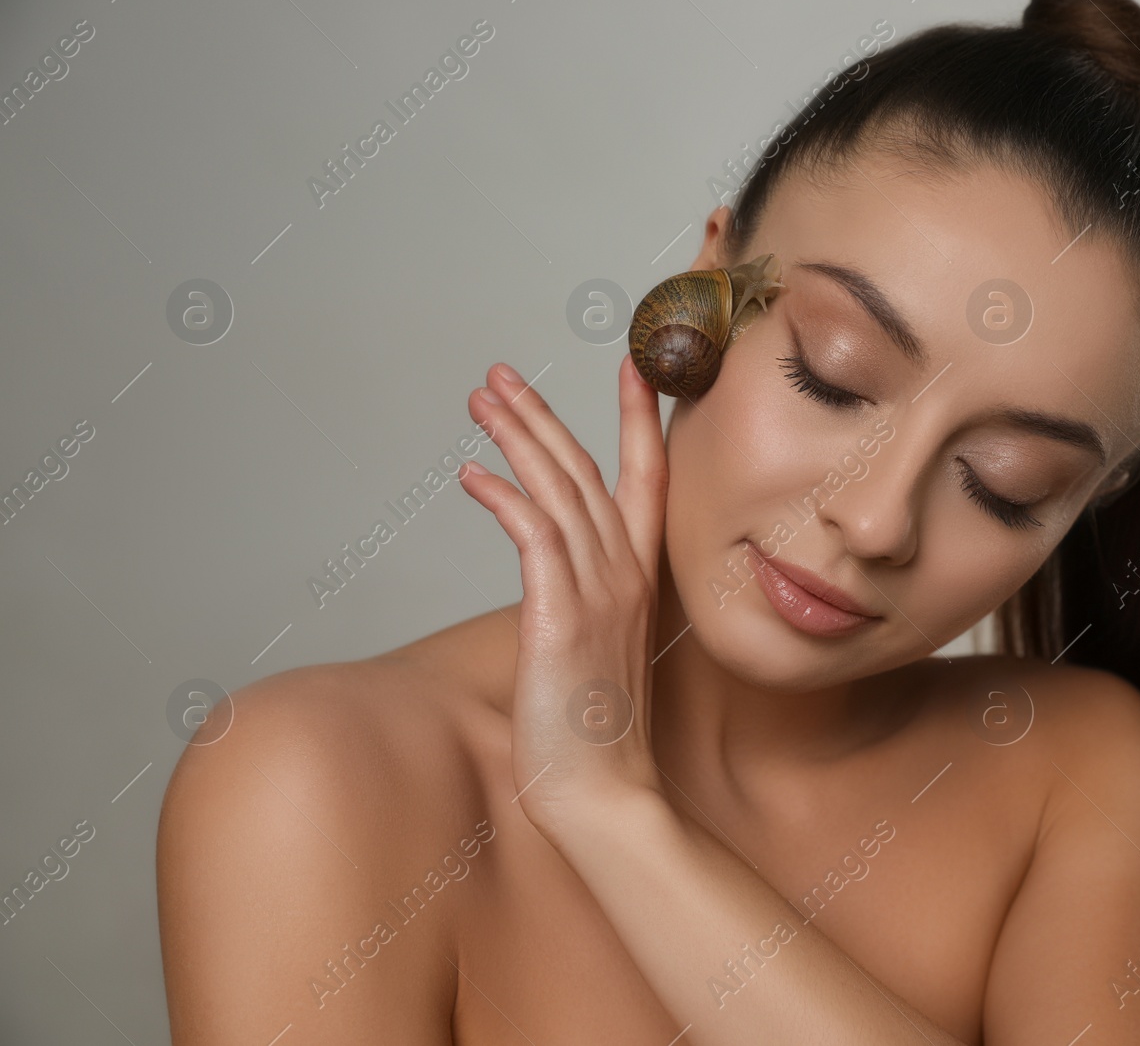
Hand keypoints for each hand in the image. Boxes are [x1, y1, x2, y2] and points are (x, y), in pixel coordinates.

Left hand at [458, 357, 669, 840]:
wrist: (605, 792)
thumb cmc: (594, 733)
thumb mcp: (599, 651)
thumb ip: (586, 604)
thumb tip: (555, 584)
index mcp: (640, 578)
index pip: (647, 479)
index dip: (639, 420)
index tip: (631, 367)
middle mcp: (626, 575)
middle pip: (586, 471)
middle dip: (543, 415)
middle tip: (502, 374)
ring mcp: (598, 594)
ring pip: (559, 491)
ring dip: (517, 438)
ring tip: (481, 400)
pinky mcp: (562, 617)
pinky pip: (534, 537)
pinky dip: (505, 498)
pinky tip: (473, 474)